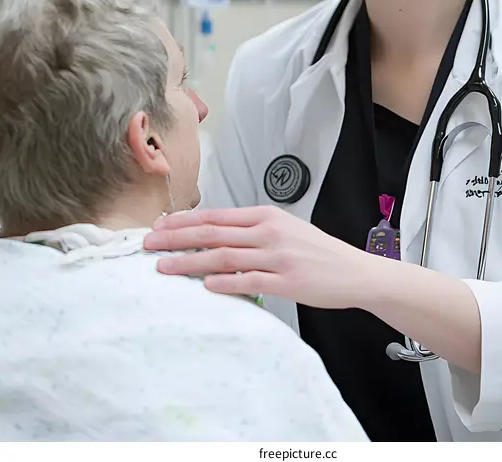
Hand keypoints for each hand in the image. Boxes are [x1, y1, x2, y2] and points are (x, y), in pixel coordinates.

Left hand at [143, 205, 374, 308]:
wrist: (353, 270)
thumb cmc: (315, 250)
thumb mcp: (284, 229)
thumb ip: (252, 230)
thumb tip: (213, 235)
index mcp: (266, 216)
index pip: (217, 215)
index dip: (185, 220)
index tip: (160, 225)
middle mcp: (269, 233)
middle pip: (213, 233)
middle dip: (176, 238)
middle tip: (148, 243)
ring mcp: (278, 258)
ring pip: (224, 257)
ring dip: (190, 262)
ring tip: (164, 267)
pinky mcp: (287, 282)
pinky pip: (249, 282)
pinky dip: (225, 284)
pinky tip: (204, 286)